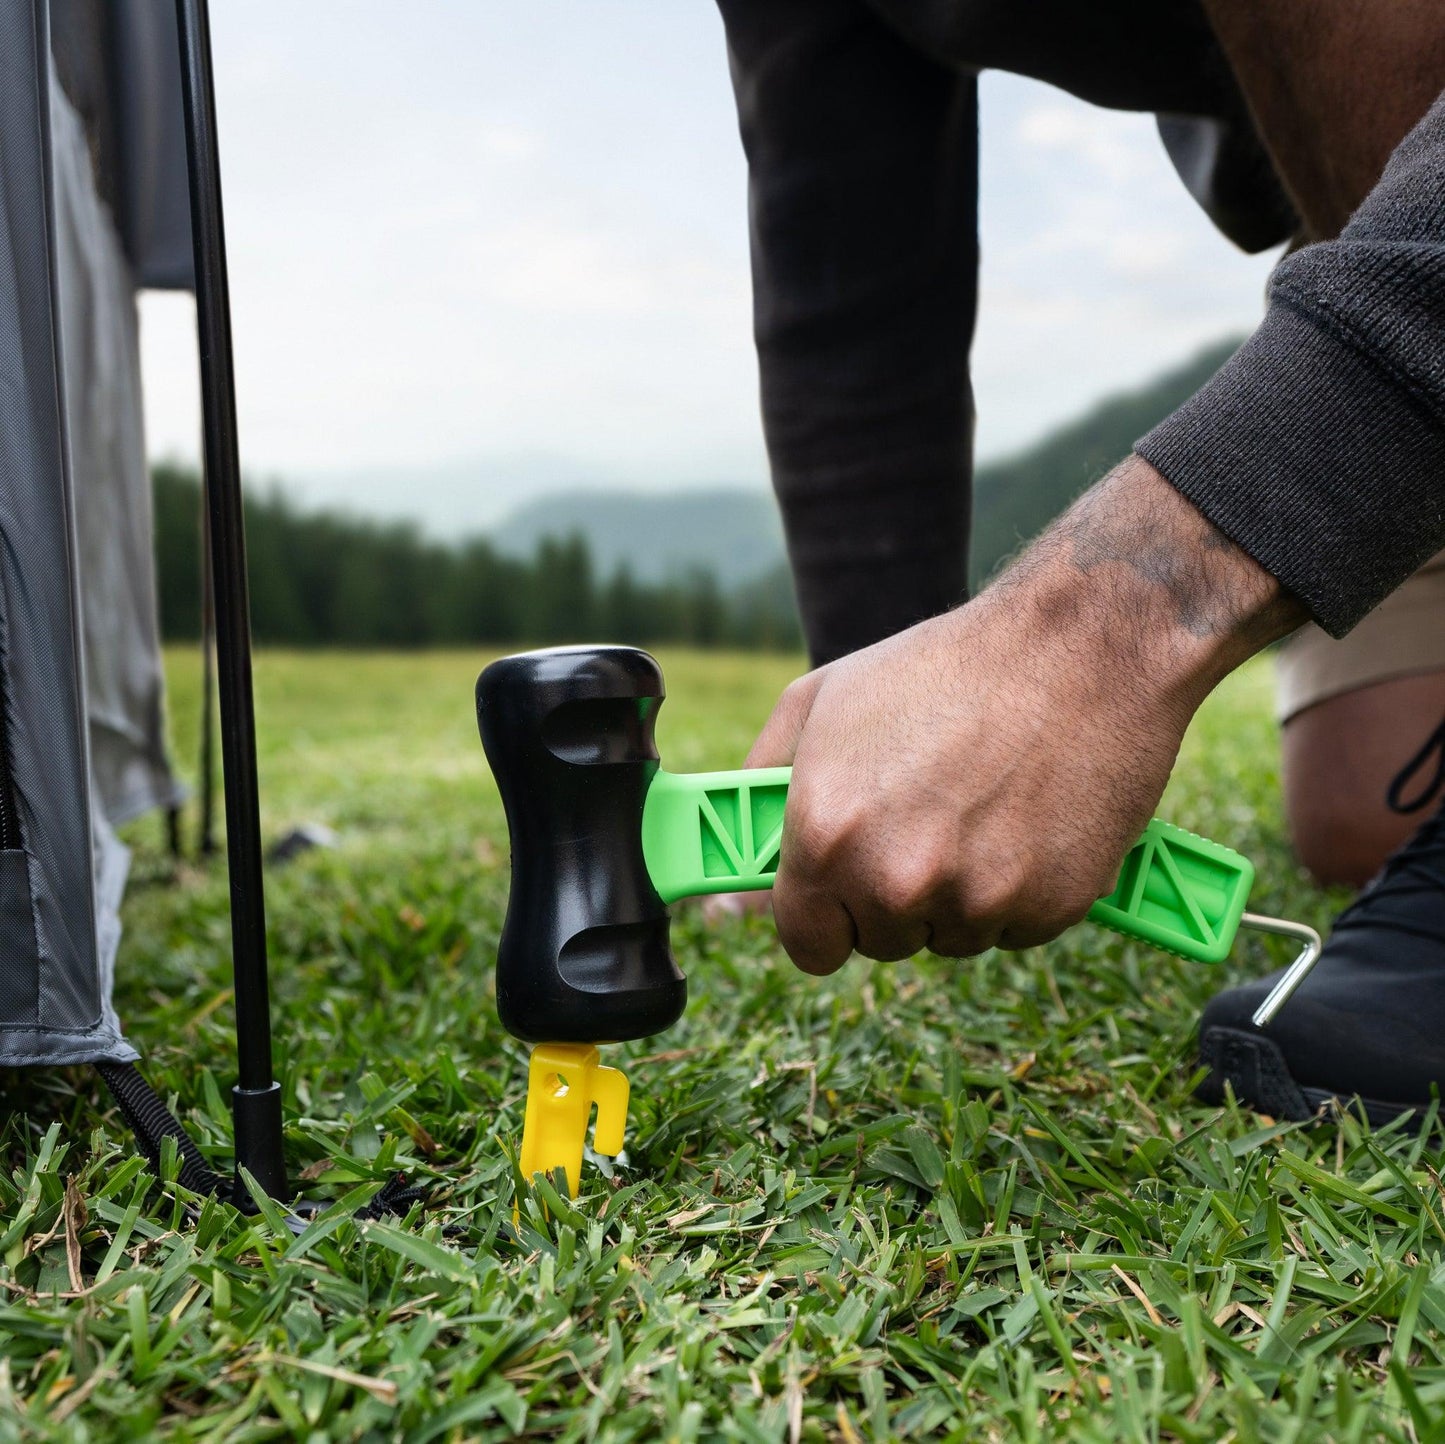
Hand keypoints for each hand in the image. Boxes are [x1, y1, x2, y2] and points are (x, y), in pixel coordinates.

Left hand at [748, 458, 1304, 974]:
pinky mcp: (1050, 906)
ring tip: (982, 803)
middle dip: (894, 895)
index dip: (825, 915)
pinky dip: (1021, 889)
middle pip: (881, 941)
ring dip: (959, 892)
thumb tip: (729, 882)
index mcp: (826, 832)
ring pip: (951, 936)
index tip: (842, 895)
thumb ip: (762, 788)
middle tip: (927, 817)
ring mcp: (976, 898)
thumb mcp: (820, 701)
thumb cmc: (942, 666)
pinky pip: (1016, 928)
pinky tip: (1028, 816)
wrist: (1079, 644)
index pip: (806, 943)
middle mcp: (894, 877)